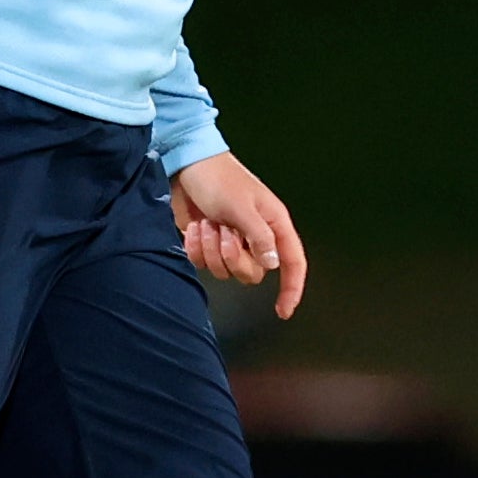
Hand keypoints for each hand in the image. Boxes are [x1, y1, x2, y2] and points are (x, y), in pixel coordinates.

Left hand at [171, 152, 307, 318]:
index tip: (283, 311)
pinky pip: (203, 264)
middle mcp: (255, 237)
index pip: (292, 263)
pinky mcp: (207, 244)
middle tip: (224, 233)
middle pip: (253, 273)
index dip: (291, 288)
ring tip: (207, 224)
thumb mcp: (242, 208)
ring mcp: (230, 242)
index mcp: (273, 225)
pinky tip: (194, 227)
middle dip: (233, 258)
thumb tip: (274, 265)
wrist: (185, 166)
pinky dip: (196, 248)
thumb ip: (260, 238)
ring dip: (212, 250)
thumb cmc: (219, 179)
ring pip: (226, 271)